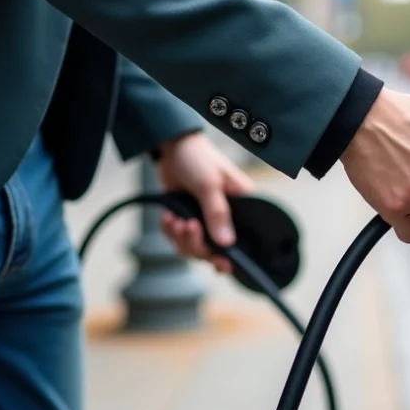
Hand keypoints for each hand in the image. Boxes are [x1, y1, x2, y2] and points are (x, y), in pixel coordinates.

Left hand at [154, 132, 254, 272]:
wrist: (170, 146)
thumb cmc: (197, 158)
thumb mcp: (209, 184)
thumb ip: (218, 214)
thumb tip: (227, 244)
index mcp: (242, 207)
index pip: (242, 239)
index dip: (231, 255)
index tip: (219, 263)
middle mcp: (225, 216)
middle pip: (213, 248)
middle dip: (196, 242)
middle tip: (186, 225)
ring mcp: (205, 219)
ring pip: (194, 246)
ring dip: (180, 237)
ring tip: (173, 219)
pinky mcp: (187, 218)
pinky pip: (179, 239)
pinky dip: (170, 232)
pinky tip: (167, 217)